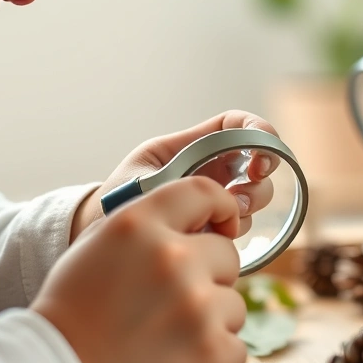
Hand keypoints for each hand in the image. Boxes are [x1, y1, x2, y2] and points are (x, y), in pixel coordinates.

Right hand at [33, 176, 247, 362]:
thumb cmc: (70, 317)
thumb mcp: (94, 247)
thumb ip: (144, 227)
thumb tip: (195, 221)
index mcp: (140, 225)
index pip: (204, 192)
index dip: (221, 208)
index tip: (225, 224)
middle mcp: (173, 257)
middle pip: (228, 255)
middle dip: (209, 278)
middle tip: (173, 305)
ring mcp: (196, 305)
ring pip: (234, 305)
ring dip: (212, 323)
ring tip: (168, 341)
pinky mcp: (210, 352)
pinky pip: (237, 348)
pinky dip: (215, 362)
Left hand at [71, 110, 279, 241]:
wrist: (102, 231)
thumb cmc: (119, 195)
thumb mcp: (145, 177)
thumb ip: (180, 176)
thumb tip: (216, 188)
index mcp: (193, 145)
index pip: (237, 125)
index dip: (259, 133)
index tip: (260, 160)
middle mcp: (211, 167)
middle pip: (257, 161)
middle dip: (260, 179)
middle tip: (242, 199)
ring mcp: (217, 195)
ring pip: (254, 194)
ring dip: (248, 207)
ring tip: (224, 222)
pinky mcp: (216, 224)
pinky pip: (241, 223)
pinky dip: (235, 229)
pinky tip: (214, 236)